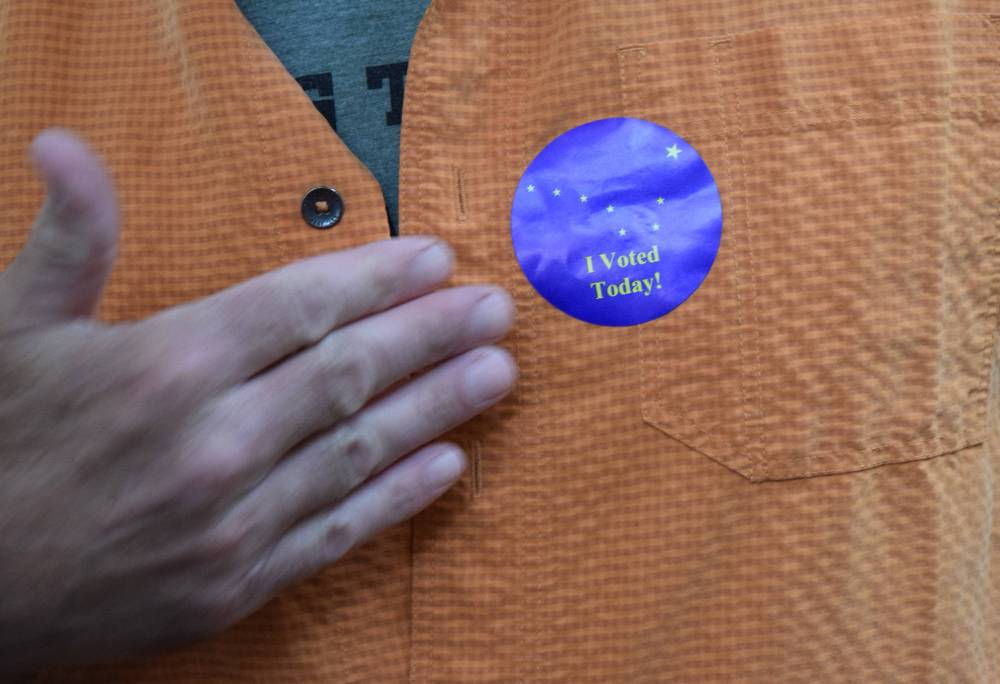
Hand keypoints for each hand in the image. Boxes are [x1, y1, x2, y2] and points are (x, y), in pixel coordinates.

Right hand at [0, 130, 515, 674]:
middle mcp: (213, 441)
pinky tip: (447, 466)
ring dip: (439, 408)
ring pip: (361, 449)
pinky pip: (337, 533)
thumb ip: (67, 243)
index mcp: (165, 366)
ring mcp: (232, 520)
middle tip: (494, 310)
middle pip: (351, 372)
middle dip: (431, 333)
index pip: (302, 306)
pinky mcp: (237, 584)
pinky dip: (396, 498)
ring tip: (496, 374)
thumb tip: (66, 148)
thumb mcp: (11, 332)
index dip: (379, 280)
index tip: (435, 261)